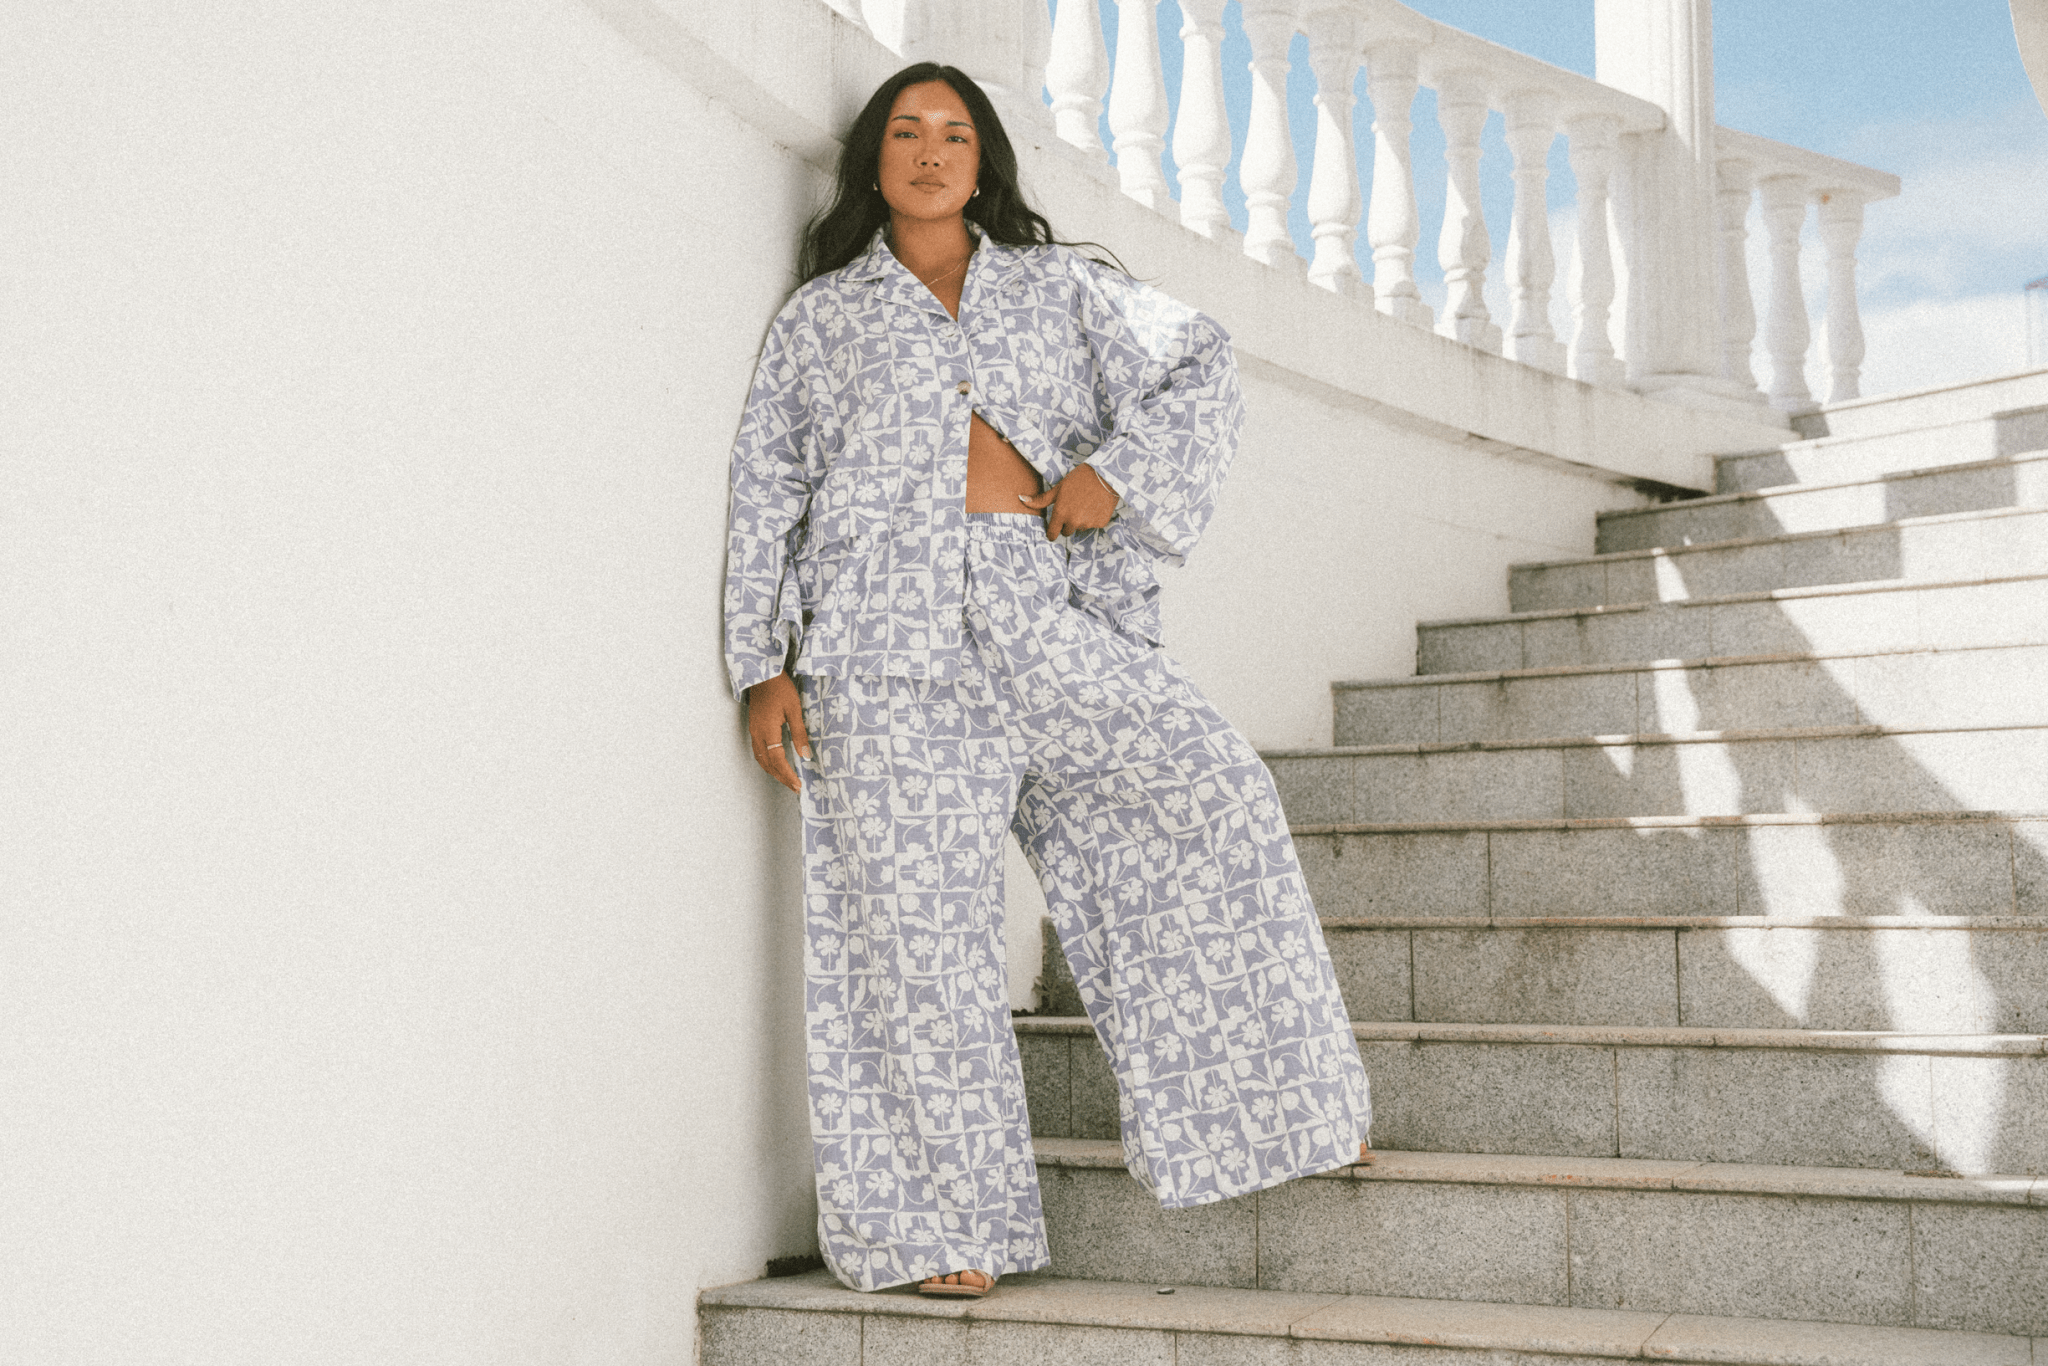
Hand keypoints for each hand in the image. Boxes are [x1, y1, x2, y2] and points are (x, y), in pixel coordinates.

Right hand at [745, 673, 809, 792]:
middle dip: (781, 777)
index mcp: (768, 731)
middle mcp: (758, 734)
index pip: (778, 760)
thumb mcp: (794, 710)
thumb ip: (799, 733)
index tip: (798, 785)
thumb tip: (806, 754)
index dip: (788, 775)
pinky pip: (758, 751)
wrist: (763, 674)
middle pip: (768, 763)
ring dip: (773, 771)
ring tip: (786, 779)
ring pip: (761, 759)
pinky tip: (776, 763)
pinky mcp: (754, 727)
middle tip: (794, 787)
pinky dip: (767, 762)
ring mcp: (754, 731)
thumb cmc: (780, 688)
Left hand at [1019, 465, 1117, 540]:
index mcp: (1060, 513)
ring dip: (1081, 520)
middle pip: (1067, 531)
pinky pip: (1093, 524)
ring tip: (1086, 502)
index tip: (1053, 529)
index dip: (1052, 532)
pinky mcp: (1101, 523)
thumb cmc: (1079, 479)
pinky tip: (1096, 504)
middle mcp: (1073, 522)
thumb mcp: (1058, 488)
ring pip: (1080, 527)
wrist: (1105, 474)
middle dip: (1068, 523)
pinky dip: (1094, 517)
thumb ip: (1041, 499)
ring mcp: (1088, 523)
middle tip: (1073, 507)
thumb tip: (1021, 499)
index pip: (1052, 534)